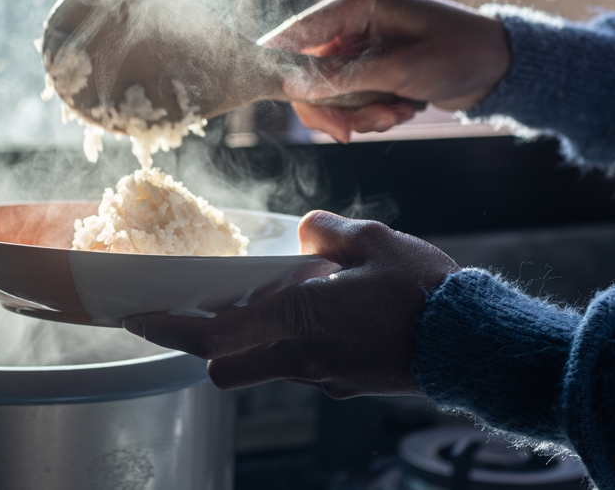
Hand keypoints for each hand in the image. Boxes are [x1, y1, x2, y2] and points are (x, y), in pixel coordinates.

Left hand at [123, 211, 459, 397]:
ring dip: (250, 343)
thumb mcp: (373, 241)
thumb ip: (327, 233)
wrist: (475, 345)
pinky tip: (316, 318)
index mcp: (297, 317)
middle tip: (194, 319)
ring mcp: (322, 376)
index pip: (214, 331)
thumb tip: (306, 231)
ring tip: (267, 306)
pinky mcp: (345, 383)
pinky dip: (291, 346)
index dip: (170, 326)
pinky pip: (299, 367)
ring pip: (261, 367)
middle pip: (223, 366)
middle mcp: (301, 355)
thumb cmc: (424, 292)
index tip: (139, 319)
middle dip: (200, 347)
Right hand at [261, 0, 509, 142]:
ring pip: (326, 92)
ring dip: (357, 113)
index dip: (276, 64)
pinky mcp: (365, 65)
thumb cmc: (459, 54)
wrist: (498, 68)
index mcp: (357, 0)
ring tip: (395, 114)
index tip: (270, 94)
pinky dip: (369, 112)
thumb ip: (342, 78)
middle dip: (332, 107)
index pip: (296, 32)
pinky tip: (401, 108)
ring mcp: (356, 42)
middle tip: (351, 133)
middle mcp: (350, 17)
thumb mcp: (401, 70)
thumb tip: (292, 87)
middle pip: (306, 71)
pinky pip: (346, 98)